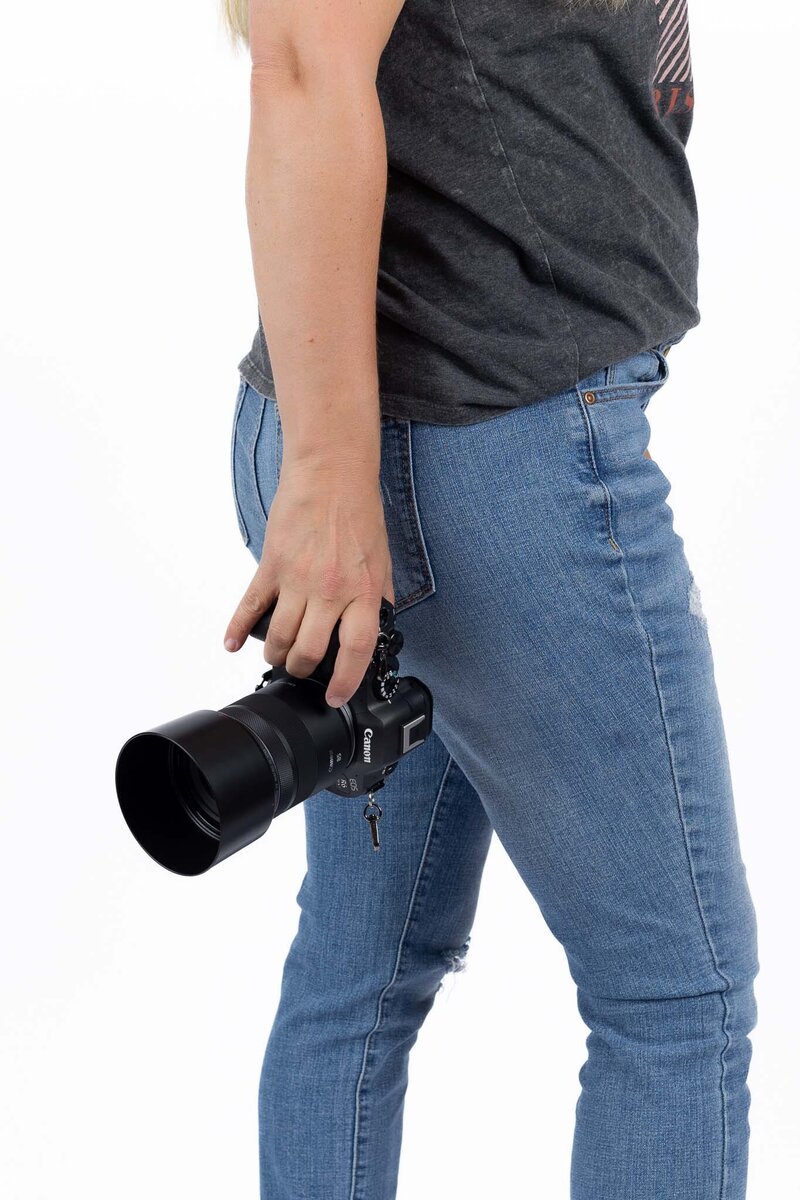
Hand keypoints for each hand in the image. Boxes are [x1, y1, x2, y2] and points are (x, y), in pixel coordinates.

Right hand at [223, 457, 394, 708]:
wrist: (330, 473)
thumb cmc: (358, 513)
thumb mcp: (381, 560)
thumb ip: (377, 597)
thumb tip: (376, 628)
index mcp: (362, 590)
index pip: (356, 649)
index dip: (345, 680)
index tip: (335, 697)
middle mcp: (330, 589)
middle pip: (309, 649)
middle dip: (301, 669)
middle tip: (300, 670)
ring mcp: (297, 578)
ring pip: (278, 635)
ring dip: (275, 653)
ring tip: (277, 655)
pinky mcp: (271, 564)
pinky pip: (250, 604)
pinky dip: (237, 628)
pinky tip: (232, 644)